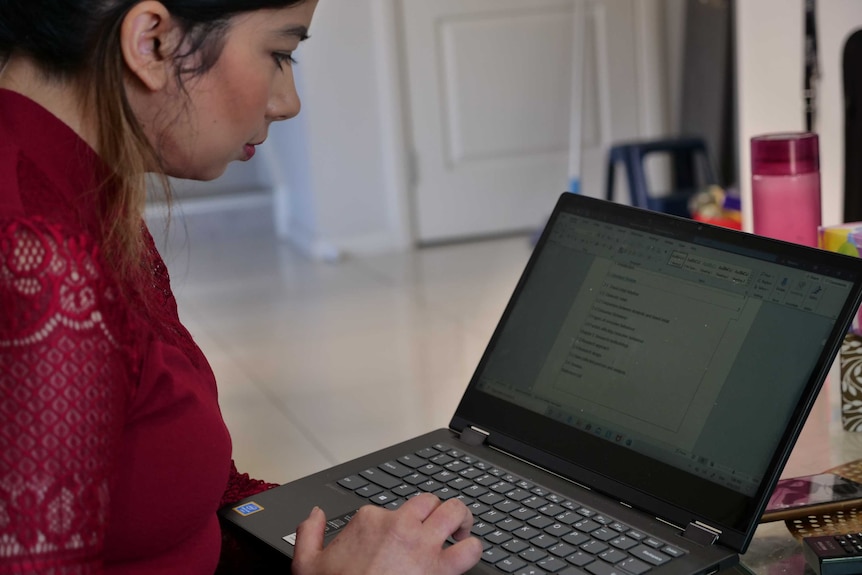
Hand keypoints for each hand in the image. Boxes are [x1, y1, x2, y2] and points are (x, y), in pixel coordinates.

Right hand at [291, 493, 482, 574]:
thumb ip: (309, 533)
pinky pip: (469, 550)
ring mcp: (422, 546)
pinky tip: (467, 554)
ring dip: (461, 520)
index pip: (390, 508)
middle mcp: (399, 526)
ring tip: (461, 530)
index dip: (392, 523)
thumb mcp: (307, 563)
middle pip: (430, 501)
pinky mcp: (440, 569)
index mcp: (369, 521)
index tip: (392, 539)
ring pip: (455, 514)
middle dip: (437, 509)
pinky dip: (473, 550)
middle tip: (441, 522)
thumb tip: (315, 514)